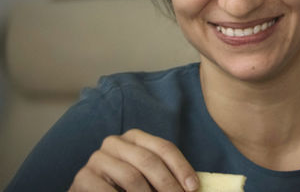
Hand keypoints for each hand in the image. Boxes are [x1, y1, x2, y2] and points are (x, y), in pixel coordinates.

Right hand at [69, 129, 198, 191]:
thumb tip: (193, 187)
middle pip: (149, 161)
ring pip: (132, 177)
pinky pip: (109, 191)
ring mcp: (97, 159)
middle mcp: (114, 142)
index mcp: (134, 137)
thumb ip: (164, 176)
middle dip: (168, 184)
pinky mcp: (83, 178)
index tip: (193, 188)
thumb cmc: (123, 187)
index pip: (164, 148)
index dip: (182, 168)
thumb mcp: (146, 177)